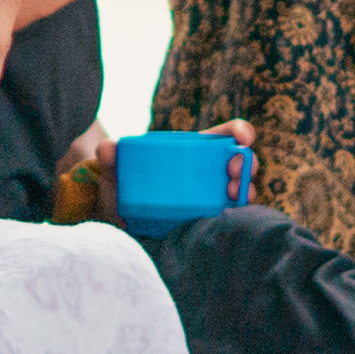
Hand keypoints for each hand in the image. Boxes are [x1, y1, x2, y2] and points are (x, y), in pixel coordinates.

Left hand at [71, 119, 253, 221]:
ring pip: (240, 192)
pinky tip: (226, 221)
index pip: (223, 136)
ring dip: (245, 192)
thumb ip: (110, 154)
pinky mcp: (205, 222)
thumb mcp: (115, 167)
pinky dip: (233, 220)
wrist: (115, 219)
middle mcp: (207, 173)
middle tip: (234, 174)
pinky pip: (227, 220)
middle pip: (240, 163)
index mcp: (192, 150)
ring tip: (234, 197)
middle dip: (247, 165)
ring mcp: (209, 198)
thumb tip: (107, 150)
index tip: (243, 137)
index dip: (240, 131)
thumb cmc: (122, 184)